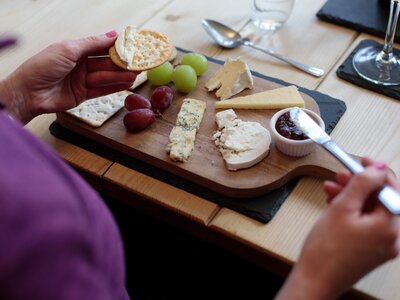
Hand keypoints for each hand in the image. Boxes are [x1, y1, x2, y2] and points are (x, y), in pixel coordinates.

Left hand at [0, 31, 136, 122]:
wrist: (28, 93)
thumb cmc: (43, 66)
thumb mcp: (69, 50)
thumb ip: (92, 43)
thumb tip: (113, 34)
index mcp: (75, 50)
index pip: (100, 46)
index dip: (116, 46)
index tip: (132, 45)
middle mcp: (80, 64)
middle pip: (105, 62)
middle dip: (122, 63)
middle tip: (139, 63)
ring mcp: (82, 80)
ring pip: (106, 76)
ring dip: (121, 76)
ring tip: (136, 74)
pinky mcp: (82, 95)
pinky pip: (102, 90)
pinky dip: (114, 87)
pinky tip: (127, 84)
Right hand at [275, 158, 399, 299]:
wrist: (314, 279)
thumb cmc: (325, 251)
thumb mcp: (342, 208)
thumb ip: (362, 184)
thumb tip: (378, 168)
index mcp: (389, 227)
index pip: (391, 189)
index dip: (376, 171)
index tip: (363, 161)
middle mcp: (391, 238)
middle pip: (380, 200)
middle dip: (359, 185)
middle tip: (341, 176)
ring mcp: (381, 245)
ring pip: (371, 211)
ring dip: (352, 197)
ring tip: (331, 190)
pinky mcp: (370, 250)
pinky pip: (365, 223)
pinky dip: (351, 212)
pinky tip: (334, 205)